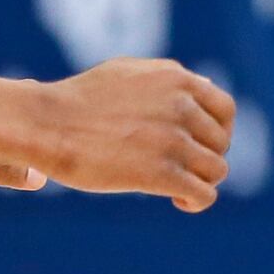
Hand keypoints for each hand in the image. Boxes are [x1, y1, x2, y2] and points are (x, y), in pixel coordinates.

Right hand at [36, 59, 235, 212]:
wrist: (48, 125)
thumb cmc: (80, 101)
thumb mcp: (128, 72)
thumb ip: (168, 78)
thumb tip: (205, 86)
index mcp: (177, 79)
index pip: (226, 110)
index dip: (217, 131)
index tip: (198, 145)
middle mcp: (182, 106)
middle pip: (221, 143)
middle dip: (204, 157)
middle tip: (180, 168)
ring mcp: (173, 140)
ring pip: (217, 170)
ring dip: (200, 181)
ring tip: (177, 186)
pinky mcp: (161, 173)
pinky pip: (204, 194)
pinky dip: (196, 202)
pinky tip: (177, 201)